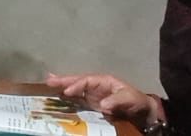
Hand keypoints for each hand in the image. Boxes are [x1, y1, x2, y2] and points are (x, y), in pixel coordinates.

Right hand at [43, 73, 161, 124]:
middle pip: (77, 81)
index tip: (66, 91)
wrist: (142, 111)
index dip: (76, 85)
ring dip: (62, 86)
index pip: (86, 81)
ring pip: (75, 89)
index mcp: (104, 80)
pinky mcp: (92, 104)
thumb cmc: (136, 101)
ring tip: (48, 84)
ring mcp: (93, 95)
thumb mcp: (128, 98)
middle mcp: (96, 86)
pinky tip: (58, 97)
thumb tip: (102, 104)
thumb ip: (116, 100)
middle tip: (48, 80)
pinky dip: (67, 97)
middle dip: (64, 80)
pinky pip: (77, 99)